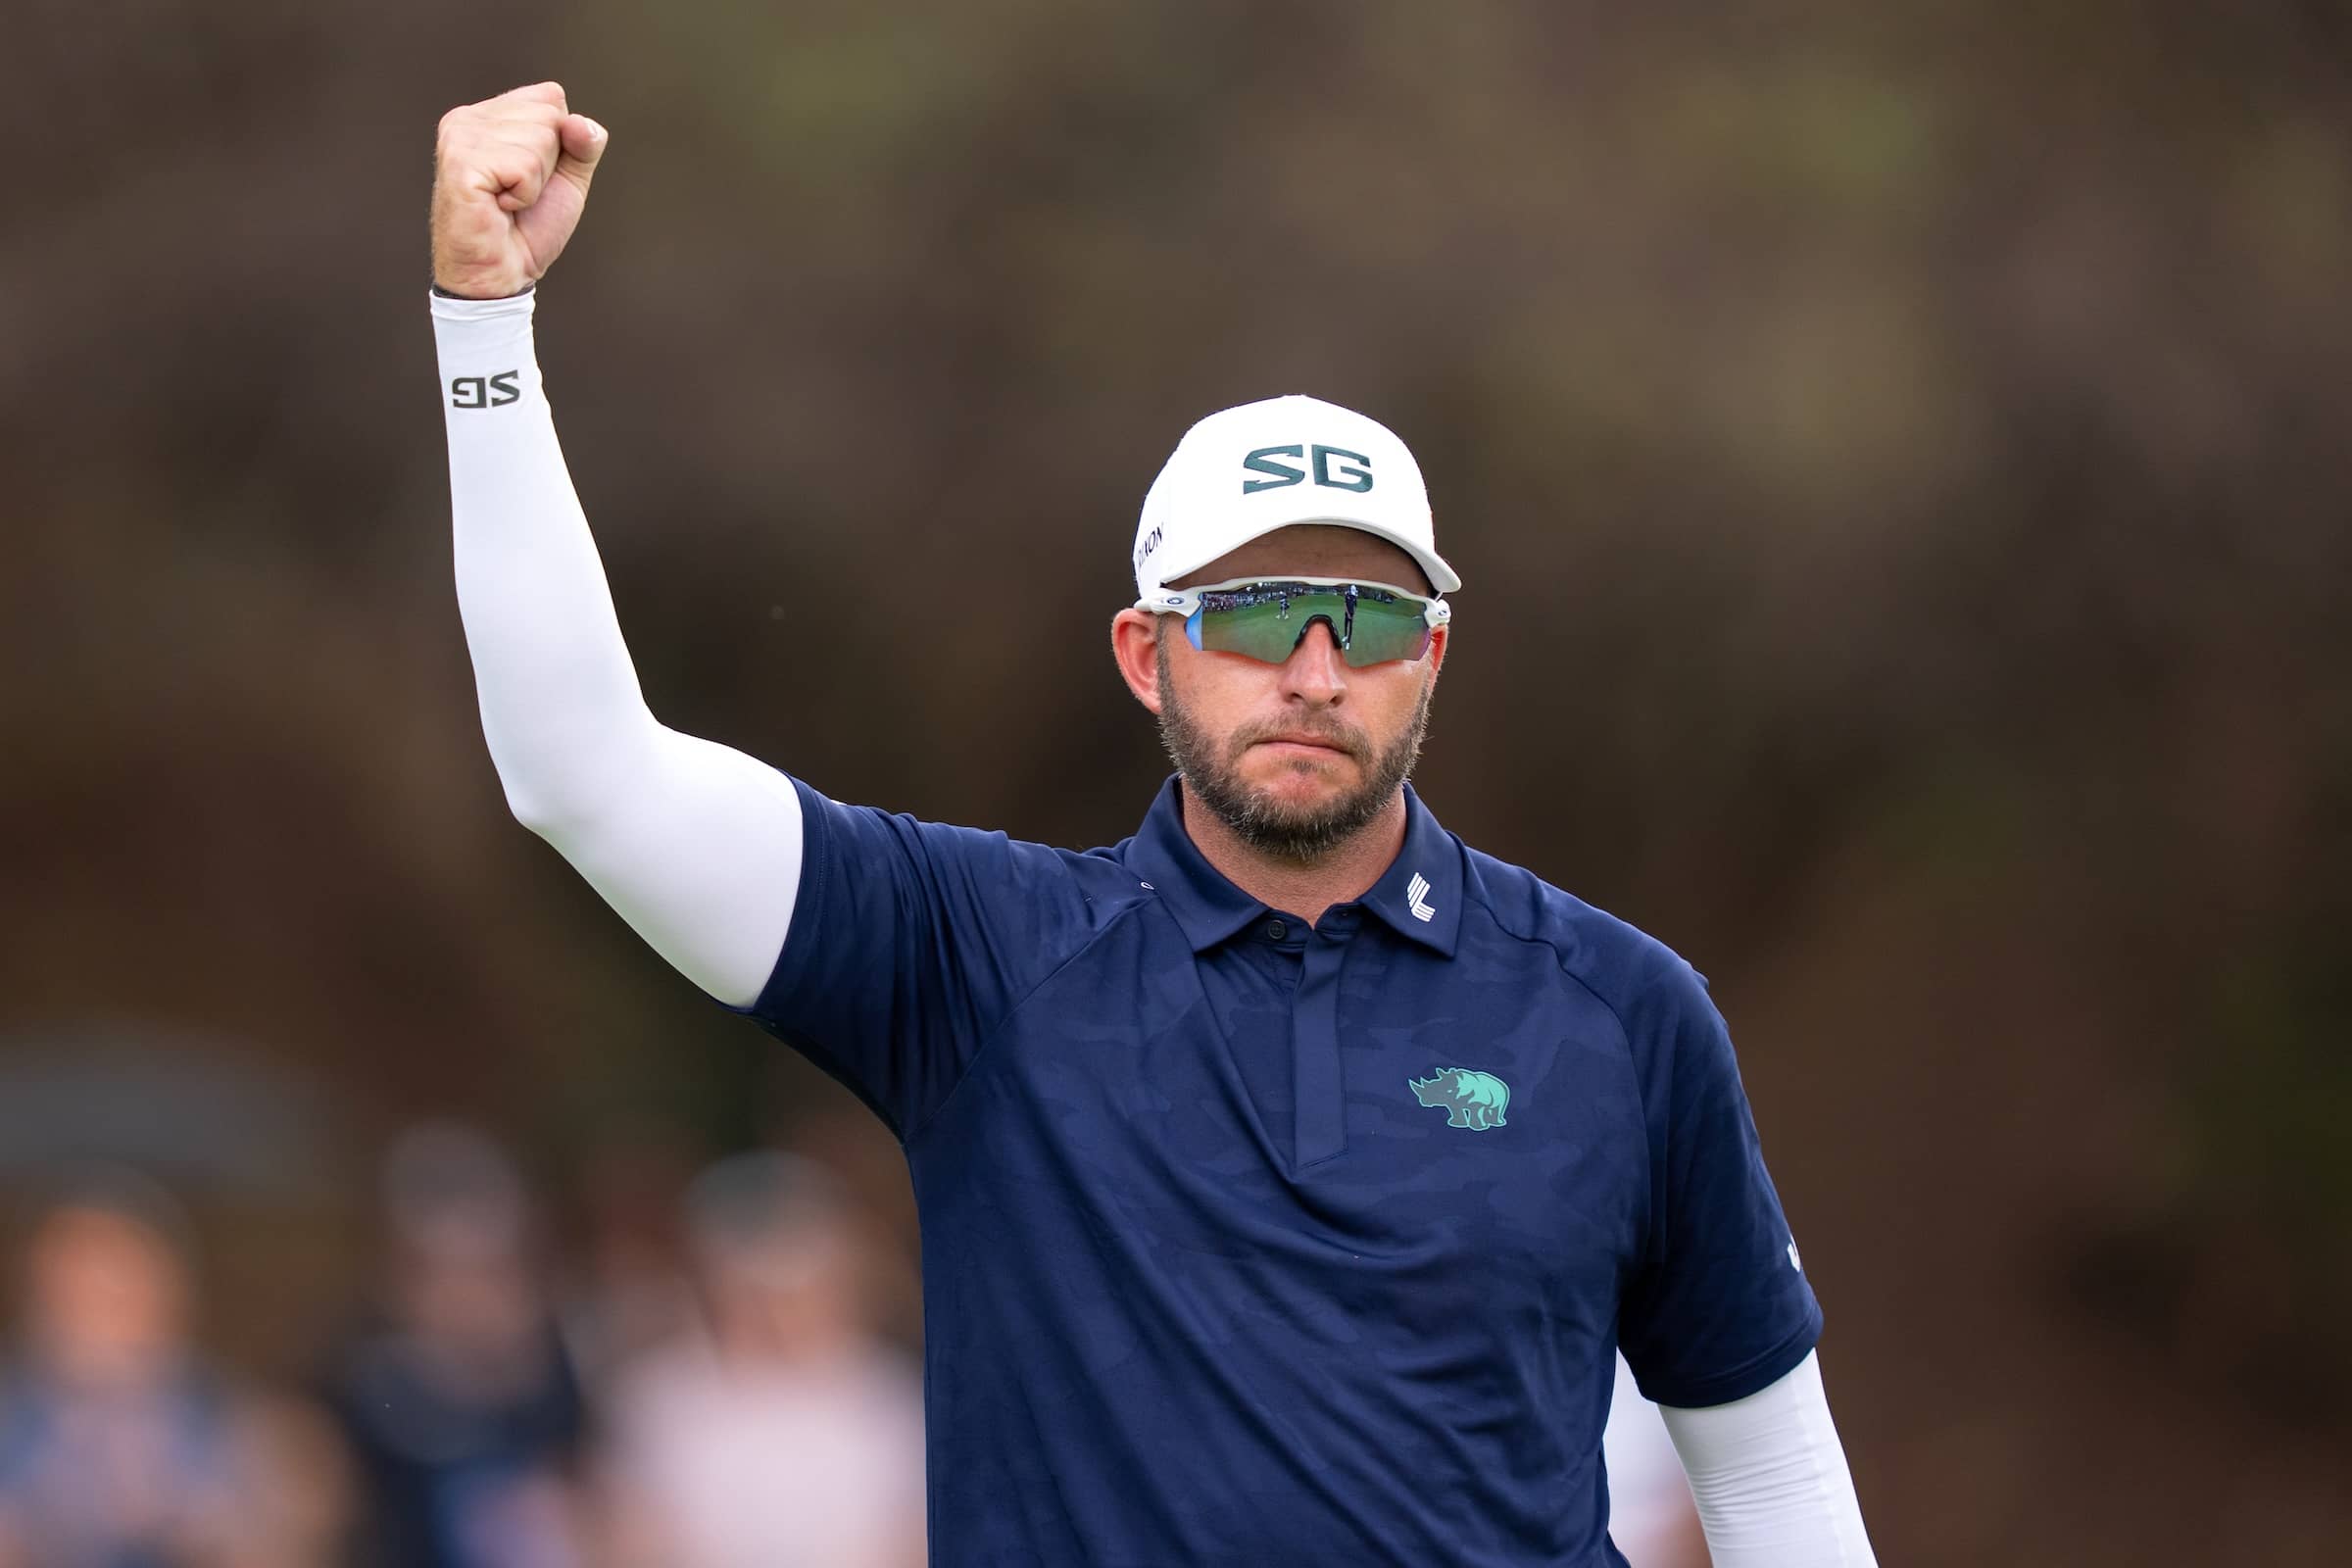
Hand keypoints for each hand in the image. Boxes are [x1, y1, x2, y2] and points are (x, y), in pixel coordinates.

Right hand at [431, 82, 606, 299]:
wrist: (500, 275)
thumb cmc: (528, 228)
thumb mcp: (568, 179)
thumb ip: (584, 144)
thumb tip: (578, 122)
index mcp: (490, 114)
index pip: (552, 97)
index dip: (561, 144)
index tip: (532, 177)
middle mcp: (469, 118)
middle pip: (550, 115)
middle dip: (549, 165)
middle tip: (519, 194)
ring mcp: (460, 137)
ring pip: (540, 138)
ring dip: (535, 183)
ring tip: (507, 201)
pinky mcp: (460, 162)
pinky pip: (524, 166)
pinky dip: (524, 195)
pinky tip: (499, 207)